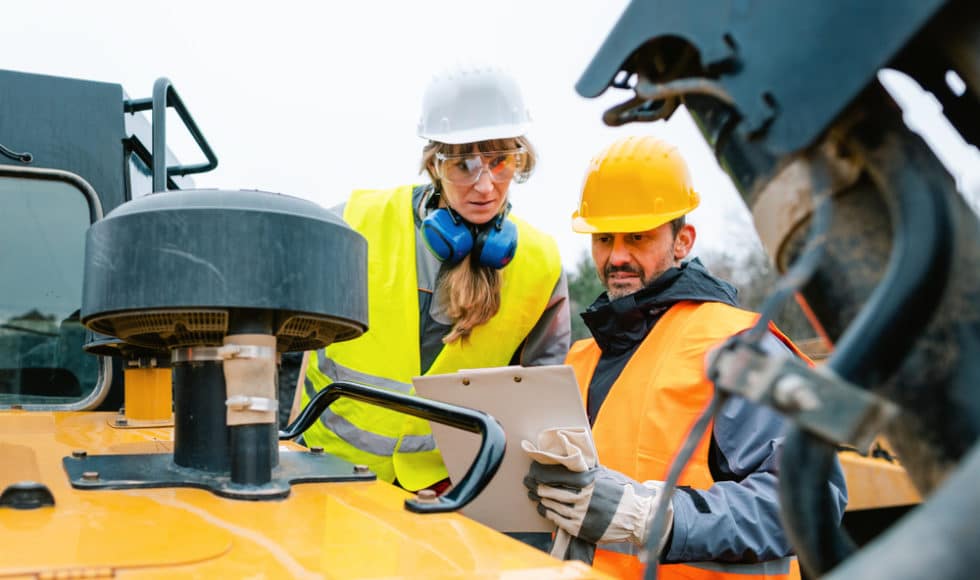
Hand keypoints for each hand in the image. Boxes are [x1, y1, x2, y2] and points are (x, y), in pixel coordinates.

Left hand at [523, 462, 673, 550]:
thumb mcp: (606, 474)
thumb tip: (571, 459)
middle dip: (537, 487)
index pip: (556, 475)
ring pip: (554, 507)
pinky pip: (560, 521)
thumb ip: (587, 469)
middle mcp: (583, 497)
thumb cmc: (623, 492)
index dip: (541, 474)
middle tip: (528, 484)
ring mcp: (582, 514)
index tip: (533, 471)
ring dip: (542, 501)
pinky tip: (545, 510)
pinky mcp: (583, 528)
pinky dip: (550, 515)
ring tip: (535, 496)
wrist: (639, 516)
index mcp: (588, 480)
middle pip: (552, 491)